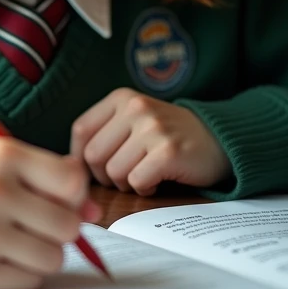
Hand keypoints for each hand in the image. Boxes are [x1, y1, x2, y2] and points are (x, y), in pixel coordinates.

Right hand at [0, 138, 101, 288]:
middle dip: (58, 227)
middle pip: (68, 225)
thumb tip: (94, 213)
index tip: (57, 197)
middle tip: (32, 221)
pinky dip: (20, 272)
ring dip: (41, 252)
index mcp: (2, 155)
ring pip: (53, 258)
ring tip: (13, 238)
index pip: (73, 182)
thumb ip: (48, 178)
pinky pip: (29, 280)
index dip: (73, 194)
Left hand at [70, 88, 230, 195]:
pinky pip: (136, 182)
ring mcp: (153, 128)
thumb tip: (69, 166)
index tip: (92, 171)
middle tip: (124, 177)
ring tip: (143, 176)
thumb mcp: (133, 121)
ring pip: (114, 172)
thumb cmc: (167, 137)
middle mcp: (136, 108)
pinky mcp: (168, 151)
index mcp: (122, 98)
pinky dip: (144, 189)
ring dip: (126, 184)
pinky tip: (157, 181)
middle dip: (104, 176)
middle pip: (93, 156)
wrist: (218, 139)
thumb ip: (104, 134)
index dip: (80, 157)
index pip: (81, 130)